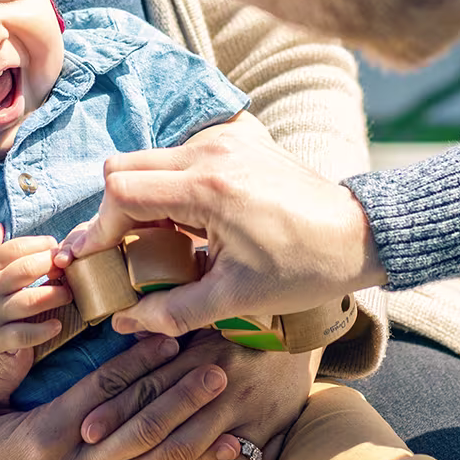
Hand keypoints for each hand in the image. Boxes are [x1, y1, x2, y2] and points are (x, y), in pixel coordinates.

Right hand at [0, 223, 71, 358]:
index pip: (15, 248)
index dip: (38, 244)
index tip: (55, 245)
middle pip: (25, 270)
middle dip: (50, 265)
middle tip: (67, 267)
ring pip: (29, 301)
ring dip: (53, 296)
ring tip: (69, 294)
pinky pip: (21, 335)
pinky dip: (41, 331)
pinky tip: (57, 325)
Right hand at [0, 335, 240, 459]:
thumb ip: (0, 371)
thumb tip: (32, 330)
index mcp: (46, 434)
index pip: (104, 390)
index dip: (140, 362)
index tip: (169, 335)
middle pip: (139, 423)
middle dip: (181, 393)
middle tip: (218, 365)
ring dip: (192, 430)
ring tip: (224, 403)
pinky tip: (222, 458)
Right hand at [57, 116, 385, 336]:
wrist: (359, 233)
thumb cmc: (304, 267)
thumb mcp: (235, 299)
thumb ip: (172, 310)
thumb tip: (123, 322)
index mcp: (207, 188)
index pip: (121, 192)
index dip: (102, 229)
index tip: (100, 261)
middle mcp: (210, 150)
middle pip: (124, 168)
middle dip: (116, 212)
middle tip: (129, 253)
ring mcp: (225, 137)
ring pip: (150, 159)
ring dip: (144, 199)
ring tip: (165, 242)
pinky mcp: (238, 136)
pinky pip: (181, 154)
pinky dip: (172, 185)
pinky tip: (192, 221)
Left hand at [82, 330, 316, 459]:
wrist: (303, 340)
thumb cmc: (245, 332)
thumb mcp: (208, 326)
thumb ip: (169, 334)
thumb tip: (123, 327)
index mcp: (200, 355)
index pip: (149, 386)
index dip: (115, 410)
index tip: (87, 428)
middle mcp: (219, 385)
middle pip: (164, 424)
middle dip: (125, 448)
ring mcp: (244, 412)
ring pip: (191, 449)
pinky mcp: (267, 433)